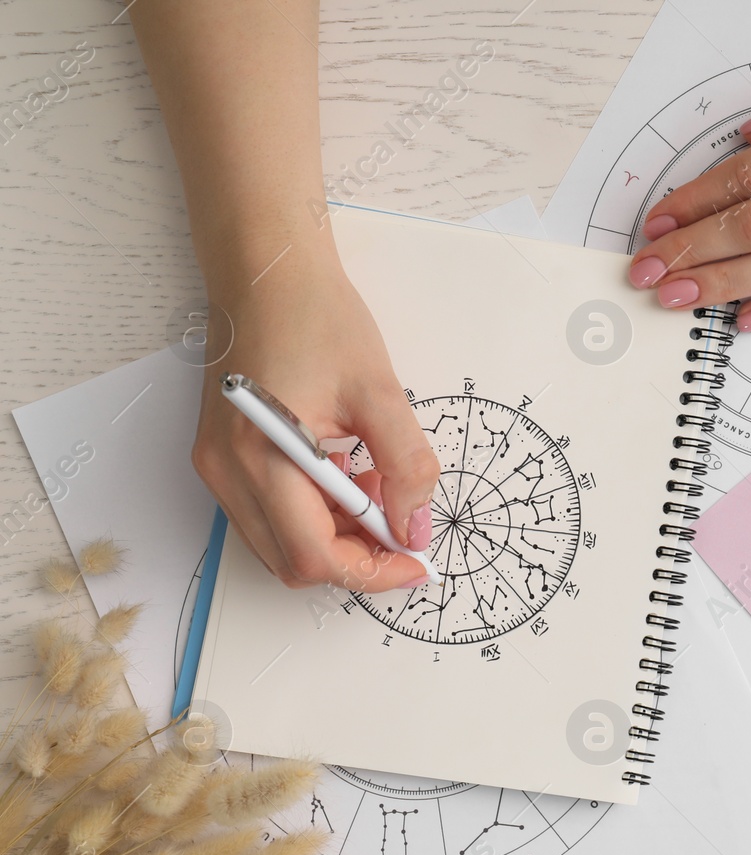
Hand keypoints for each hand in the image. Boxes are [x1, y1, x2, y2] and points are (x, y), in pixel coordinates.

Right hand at [193, 264, 439, 590]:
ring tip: (378, 491)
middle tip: (404, 527)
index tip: (417, 560)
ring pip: (282, 545)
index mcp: (261, 455)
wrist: (268, 273)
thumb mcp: (381, 391)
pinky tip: (350, 479)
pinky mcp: (224, 459)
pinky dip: (315, 516)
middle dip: (357, 558)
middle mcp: (227, 472)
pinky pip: (271, 516)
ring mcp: (219, 468)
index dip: (372, 571)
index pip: (315, 555)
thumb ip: (405, 465)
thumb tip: (415, 527)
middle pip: (295, 562)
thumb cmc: (317, 318)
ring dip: (337, 539)